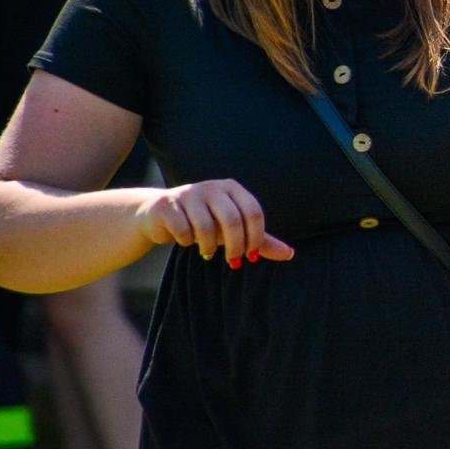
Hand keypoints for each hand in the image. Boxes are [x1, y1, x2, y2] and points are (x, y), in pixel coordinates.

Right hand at [134, 181, 294, 267]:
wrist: (159, 216)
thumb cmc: (205, 222)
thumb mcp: (234, 231)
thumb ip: (260, 241)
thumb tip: (290, 254)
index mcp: (232, 188)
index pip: (254, 212)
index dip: (256, 237)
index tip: (251, 256)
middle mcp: (212, 186)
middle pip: (232, 220)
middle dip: (235, 246)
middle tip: (234, 262)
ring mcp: (188, 193)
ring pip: (206, 227)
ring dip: (209, 247)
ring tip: (208, 252)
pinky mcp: (167, 204)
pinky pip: (183, 230)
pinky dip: (187, 242)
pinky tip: (185, 241)